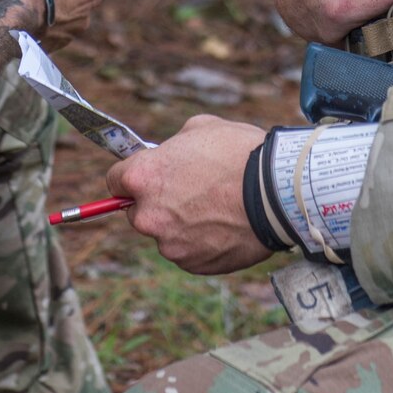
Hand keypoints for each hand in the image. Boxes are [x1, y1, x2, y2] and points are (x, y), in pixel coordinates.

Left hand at [108, 115, 270, 275]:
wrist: (277, 192)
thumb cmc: (239, 153)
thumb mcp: (200, 128)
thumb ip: (173, 146)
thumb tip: (169, 156)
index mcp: (142, 177)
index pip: (115, 181)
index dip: (132, 177)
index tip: (146, 178)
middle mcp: (147, 215)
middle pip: (139, 211)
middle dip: (159, 203)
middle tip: (191, 192)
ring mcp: (169, 244)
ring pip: (167, 234)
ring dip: (182, 225)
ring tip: (217, 209)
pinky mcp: (192, 264)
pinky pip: (189, 252)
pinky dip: (201, 243)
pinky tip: (225, 226)